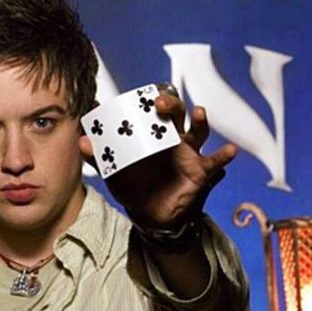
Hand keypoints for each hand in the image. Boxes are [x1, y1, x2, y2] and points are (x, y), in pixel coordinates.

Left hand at [80, 92, 237, 228]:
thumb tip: (81, 141)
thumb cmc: (132, 186)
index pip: (152, 110)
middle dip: (170, 104)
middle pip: (176, 113)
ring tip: (198, 112)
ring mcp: (188, 152)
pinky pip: (216, 162)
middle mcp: (172, 138)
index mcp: (150, 134)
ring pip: (198, 130)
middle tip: (159, 103)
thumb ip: (98, 156)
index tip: (141, 93)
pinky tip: (229, 151)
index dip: (149, 99)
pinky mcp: (200, 170)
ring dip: (200, 120)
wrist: (150, 215)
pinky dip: (224, 155)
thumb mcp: (113, 172)